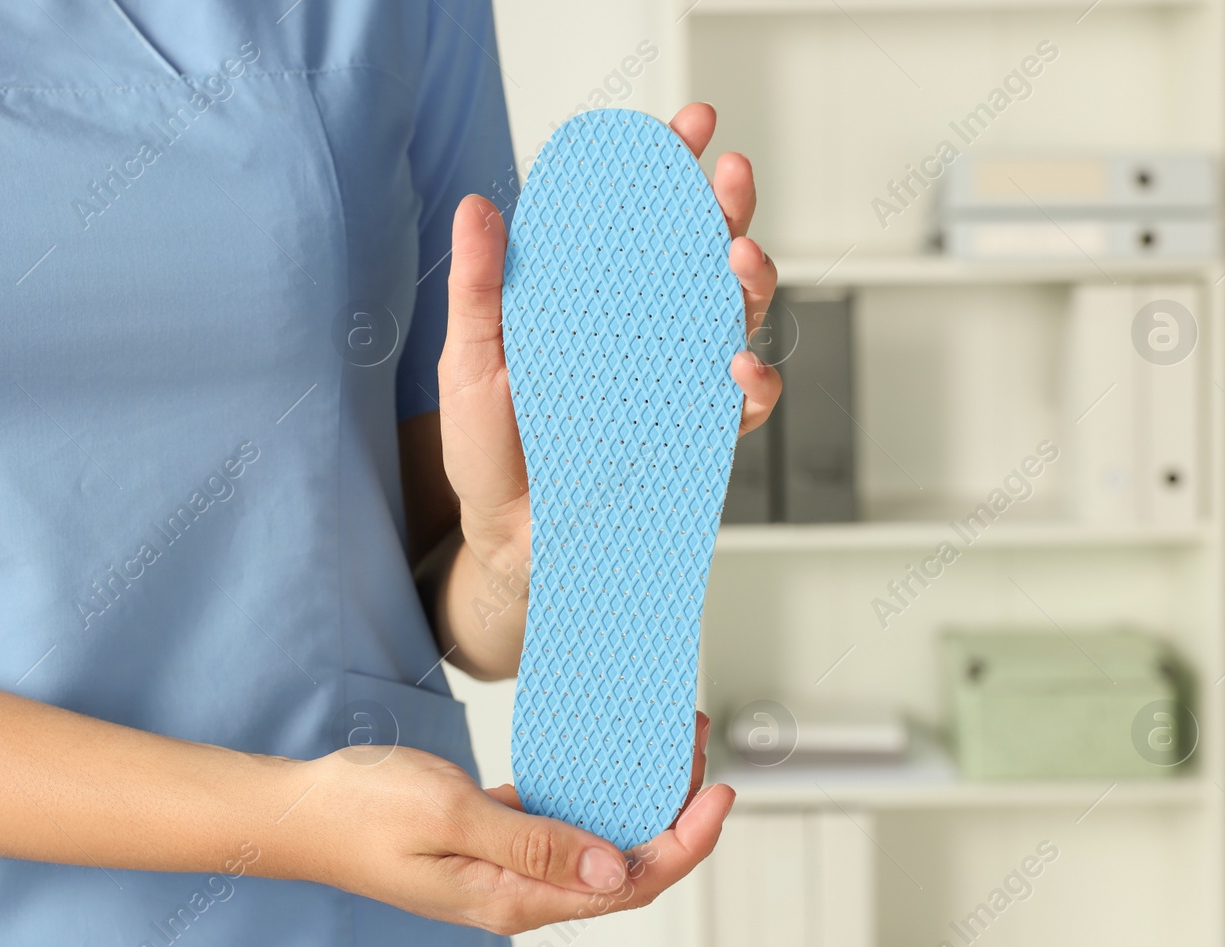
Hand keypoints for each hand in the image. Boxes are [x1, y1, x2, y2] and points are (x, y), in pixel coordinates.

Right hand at [281, 713, 731, 933]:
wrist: (298, 811)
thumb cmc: (361, 810)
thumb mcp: (450, 816)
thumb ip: (535, 844)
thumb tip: (616, 870)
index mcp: (513, 897)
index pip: (627, 885)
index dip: (683, 843)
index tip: (718, 794)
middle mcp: (517, 891)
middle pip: (623, 862)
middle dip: (673, 810)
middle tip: (697, 745)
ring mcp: (503, 866)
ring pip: (595, 839)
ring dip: (636, 796)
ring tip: (665, 740)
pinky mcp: (489, 839)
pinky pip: (559, 821)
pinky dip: (591, 789)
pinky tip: (607, 754)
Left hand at [437, 102, 782, 564]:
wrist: (507, 540)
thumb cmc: (487, 451)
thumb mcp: (471, 363)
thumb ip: (480, 289)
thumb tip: (478, 207)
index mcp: (594, 299)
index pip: (642, 221)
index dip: (672, 171)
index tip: (692, 128)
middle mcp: (644, 331)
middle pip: (704, 255)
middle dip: (728, 210)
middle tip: (731, 179)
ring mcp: (674, 380)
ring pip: (736, 315)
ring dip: (750, 282)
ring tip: (739, 260)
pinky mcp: (692, 435)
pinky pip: (742, 403)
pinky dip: (754, 382)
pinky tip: (736, 365)